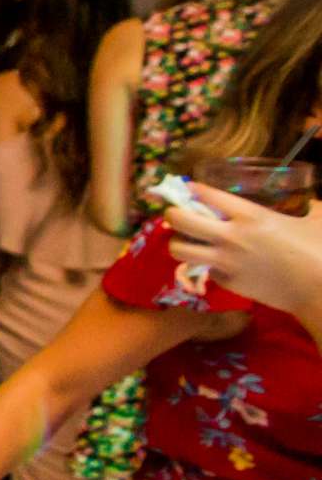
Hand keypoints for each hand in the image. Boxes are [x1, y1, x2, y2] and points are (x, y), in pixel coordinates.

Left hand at [165, 190, 321, 319]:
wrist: (319, 291)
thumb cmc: (320, 252)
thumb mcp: (315, 221)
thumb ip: (308, 207)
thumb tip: (315, 202)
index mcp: (250, 215)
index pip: (206, 195)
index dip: (191, 190)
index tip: (187, 189)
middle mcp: (230, 236)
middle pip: (179, 220)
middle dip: (172, 214)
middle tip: (177, 216)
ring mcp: (224, 261)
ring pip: (178, 249)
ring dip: (179, 243)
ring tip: (188, 241)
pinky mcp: (226, 283)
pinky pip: (203, 270)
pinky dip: (205, 266)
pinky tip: (217, 263)